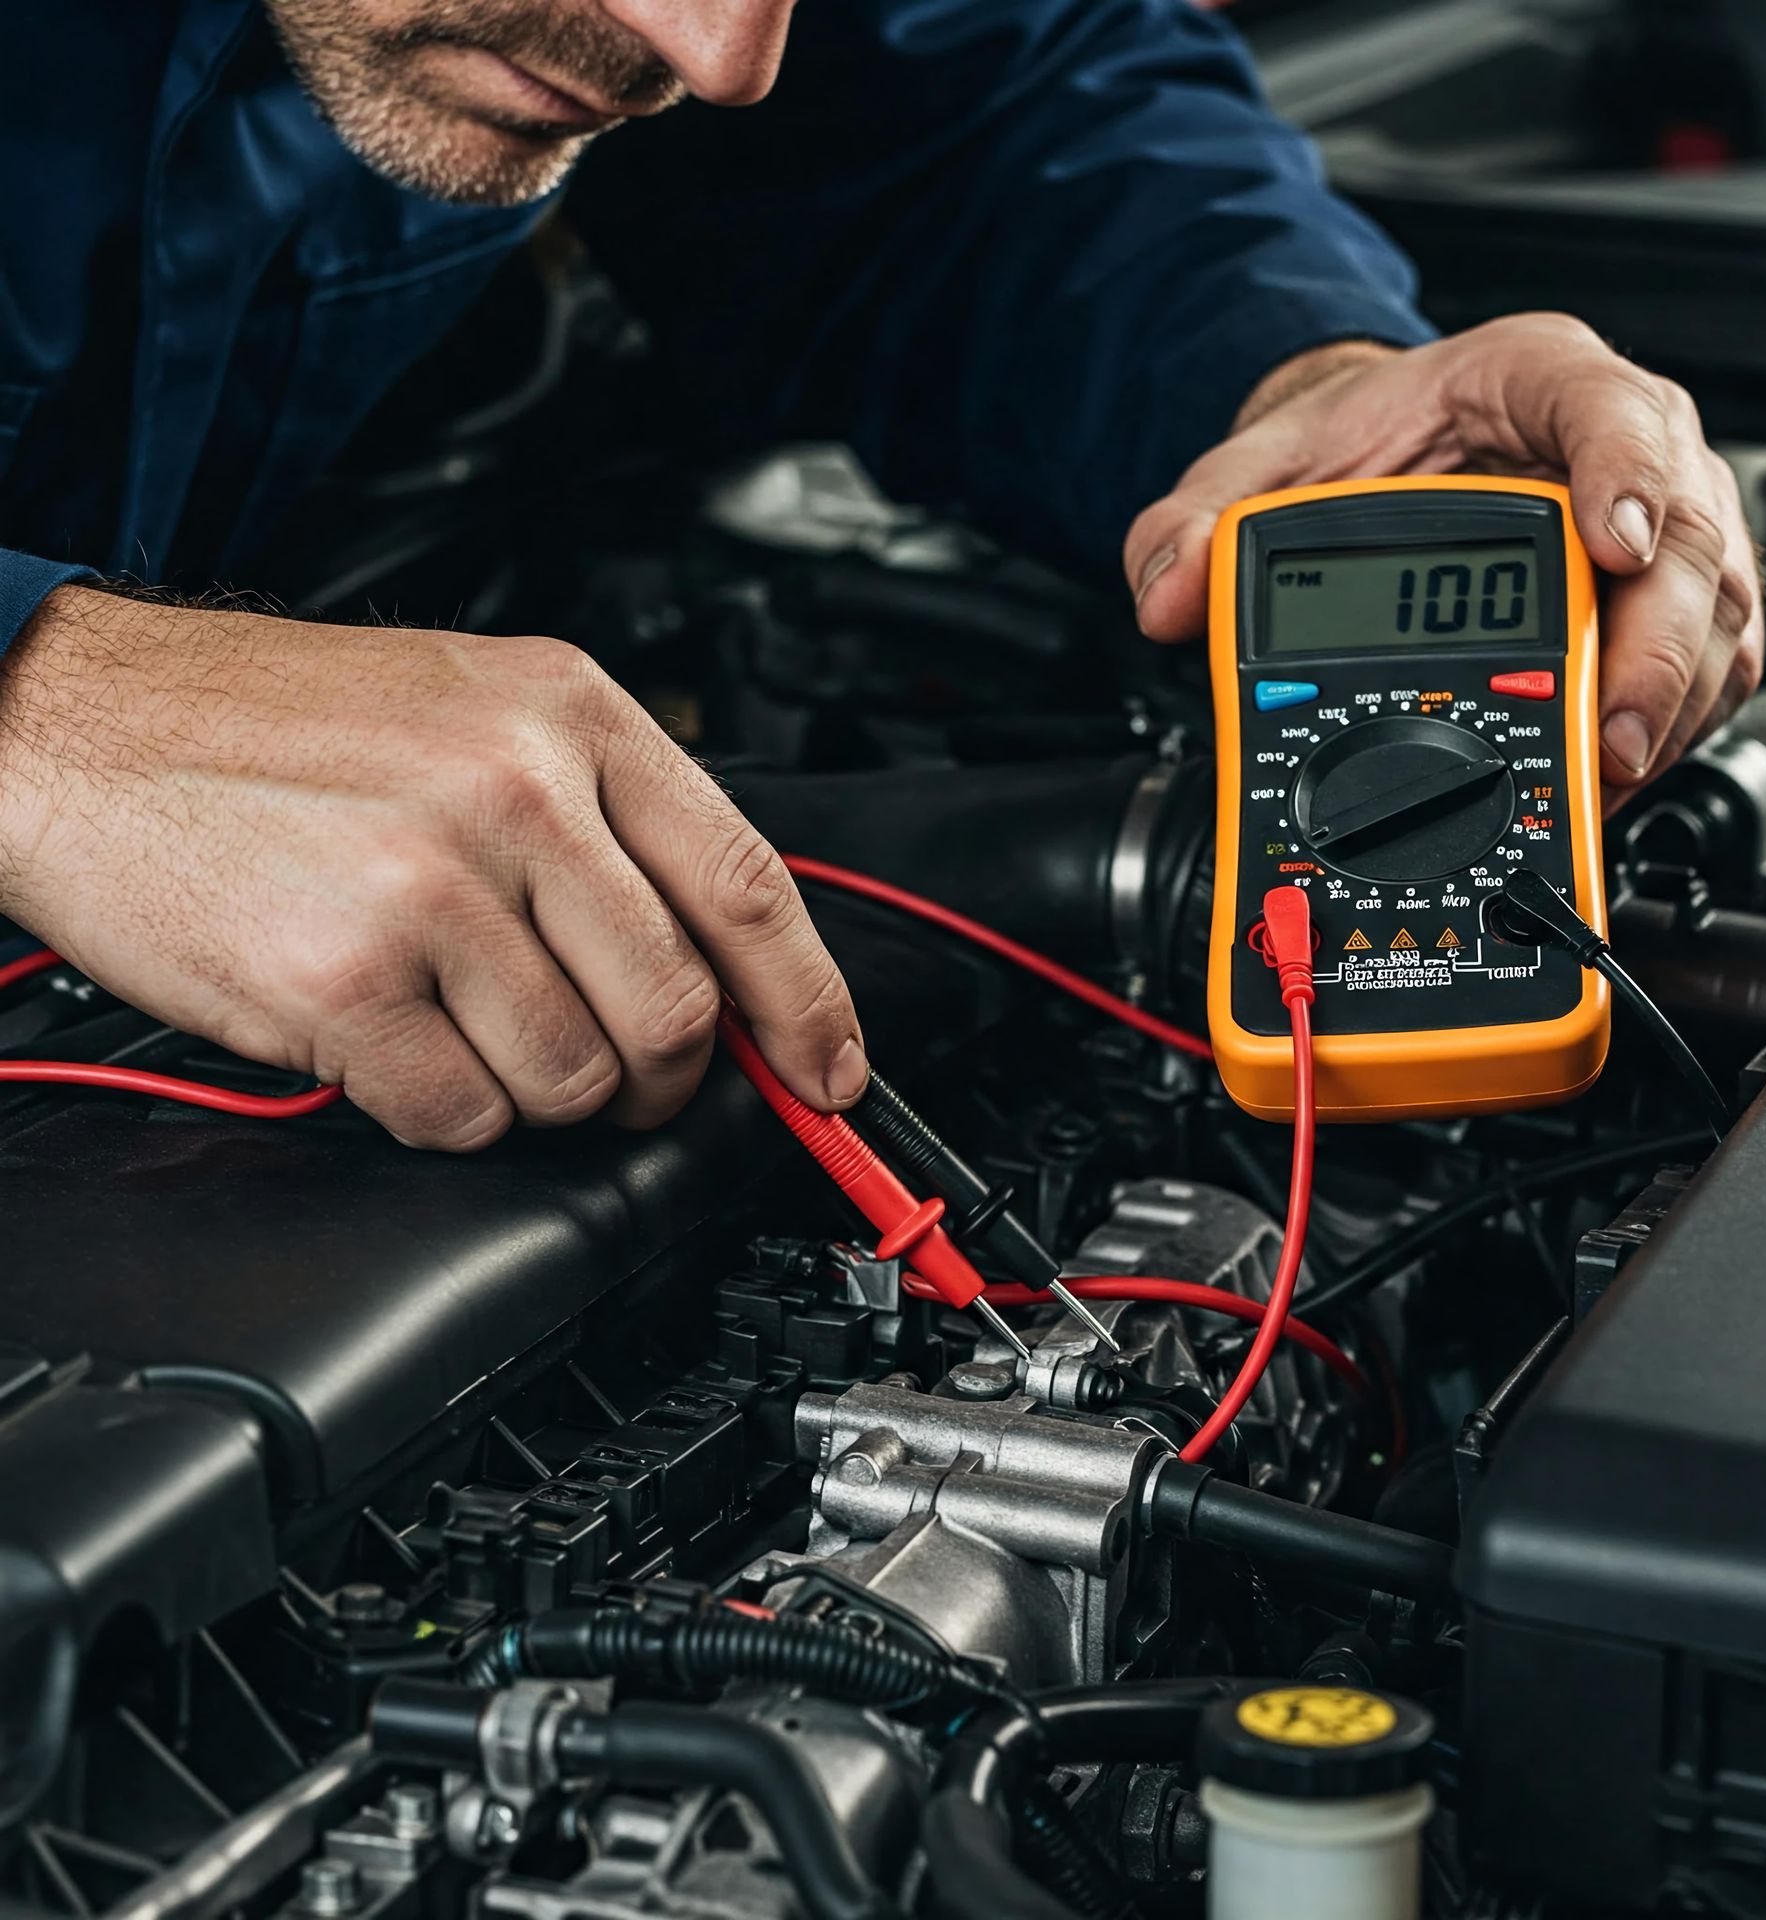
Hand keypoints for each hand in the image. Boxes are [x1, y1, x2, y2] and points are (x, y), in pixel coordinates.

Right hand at [0, 589, 865, 1148]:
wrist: (80, 719)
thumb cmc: (280, 725)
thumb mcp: (477, 712)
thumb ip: (609, 824)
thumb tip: (722, 964)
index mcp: (569, 716)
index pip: (747, 885)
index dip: (810, 1003)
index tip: (834, 1074)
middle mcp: (514, 791)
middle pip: (676, 1012)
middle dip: (662, 1080)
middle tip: (619, 1077)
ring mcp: (431, 886)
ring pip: (575, 1080)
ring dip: (535, 1091)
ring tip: (463, 1025)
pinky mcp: (345, 977)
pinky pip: (463, 1116)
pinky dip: (443, 1112)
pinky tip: (393, 1046)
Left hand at [1124, 315, 1763, 797]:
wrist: (1387, 462)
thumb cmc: (1362, 445)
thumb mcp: (1268, 466)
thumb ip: (1200, 522)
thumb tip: (1166, 596)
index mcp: (1537, 377)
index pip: (1612, 407)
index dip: (1629, 472)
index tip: (1614, 542)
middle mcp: (1622, 443)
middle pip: (1689, 534)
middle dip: (1659, 644)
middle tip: (1614, 730)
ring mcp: (1660, 523)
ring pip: (1712, 609)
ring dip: (1672, 700)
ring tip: (1609, 772)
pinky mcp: (1665, 599)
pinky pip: (1704, 662)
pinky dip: (1671, 723)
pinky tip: (1614, 773)